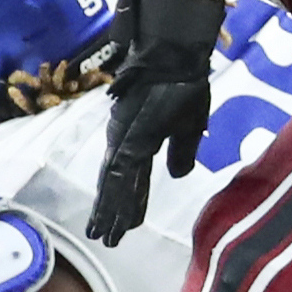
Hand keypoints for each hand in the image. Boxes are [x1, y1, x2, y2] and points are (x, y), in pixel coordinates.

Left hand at [87, 0, 228, 244]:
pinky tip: (111, 213)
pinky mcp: (128, 136)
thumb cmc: (183, 82)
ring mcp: (124, 139)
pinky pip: (120, 172)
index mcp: (140, 139)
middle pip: (116, 185)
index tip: (121, 226)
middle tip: (103, 237)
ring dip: (109, 211)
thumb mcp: (189, 125)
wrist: (175, 54)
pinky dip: (115, 195)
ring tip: (102, 234)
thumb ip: (182, 151)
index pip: (131, 179)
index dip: (126, 203)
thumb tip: (177, 176)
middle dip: (111, 213)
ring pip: (114, 184)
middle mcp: (126, 141)